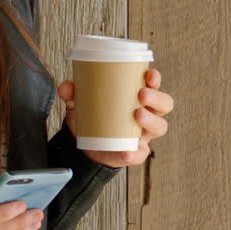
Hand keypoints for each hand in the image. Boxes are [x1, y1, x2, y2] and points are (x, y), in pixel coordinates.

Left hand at [58, 68, 172, 167]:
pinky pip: (140, 154)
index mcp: (136, 97)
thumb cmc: (92, 117)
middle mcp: (146, 114)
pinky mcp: (135, 152)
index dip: (155, 79)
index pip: (153, 85)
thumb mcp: (81, 103)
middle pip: (164, 105)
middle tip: (142, 94)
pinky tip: (127, 151)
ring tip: (138, 116)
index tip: (150, 74)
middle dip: (157, 98)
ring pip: (160, 127)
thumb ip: (73, 94)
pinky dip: (135, 153)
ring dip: (151, 121)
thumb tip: (66, 87)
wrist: (86, 145)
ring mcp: (143, 134)